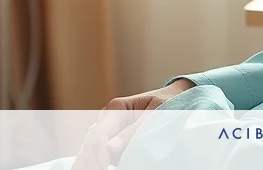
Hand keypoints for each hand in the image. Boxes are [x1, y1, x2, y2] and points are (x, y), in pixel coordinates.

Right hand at [74, 79, 195, 168]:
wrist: (172, 98)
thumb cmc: (166, 104)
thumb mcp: (154, 115)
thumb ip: (133, 131)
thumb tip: (111, 147)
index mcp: (117, 108)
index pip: (101, 133)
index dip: (100, 152)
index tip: (105, 166)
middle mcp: (108, 117)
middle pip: (92, 141)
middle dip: (94, 159)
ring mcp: (108, 127)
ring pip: (90, 146)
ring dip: (90, 160)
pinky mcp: (112, 137)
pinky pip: (96, 150)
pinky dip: (93, 159)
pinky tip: (91, 167)